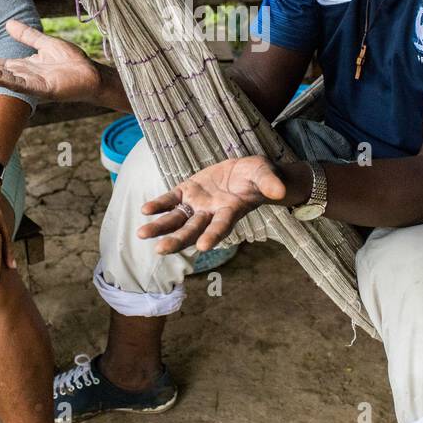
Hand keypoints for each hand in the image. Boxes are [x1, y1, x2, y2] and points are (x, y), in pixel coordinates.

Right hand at [0, 19, 101, 104]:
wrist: (92, 75)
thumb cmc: (71, 63)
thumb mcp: (45, 43)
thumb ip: (26, 35)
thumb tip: (6, 23)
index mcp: (19, 67)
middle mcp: (21, 77)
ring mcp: (31, 84)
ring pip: (1, 79)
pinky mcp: (42, 89)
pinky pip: (20, 84)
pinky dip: (5, 78)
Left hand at [138, 155, 286, 254]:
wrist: (246, 172)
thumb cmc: (258, 176)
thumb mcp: (265, 174)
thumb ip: (270, 183)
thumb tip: (280, 192)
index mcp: (231, 211)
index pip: (221, 226)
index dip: (214, 235)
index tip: (204, 246)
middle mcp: (211, 213)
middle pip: (192, 230)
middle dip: (177, 240)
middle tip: (161, 250)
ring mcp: (198, 204)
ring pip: (177, 219)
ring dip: (160, 227)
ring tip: (142, 234)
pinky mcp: (187, 191)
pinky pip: (171, 200)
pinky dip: (159, 205)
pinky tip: (145, 210)